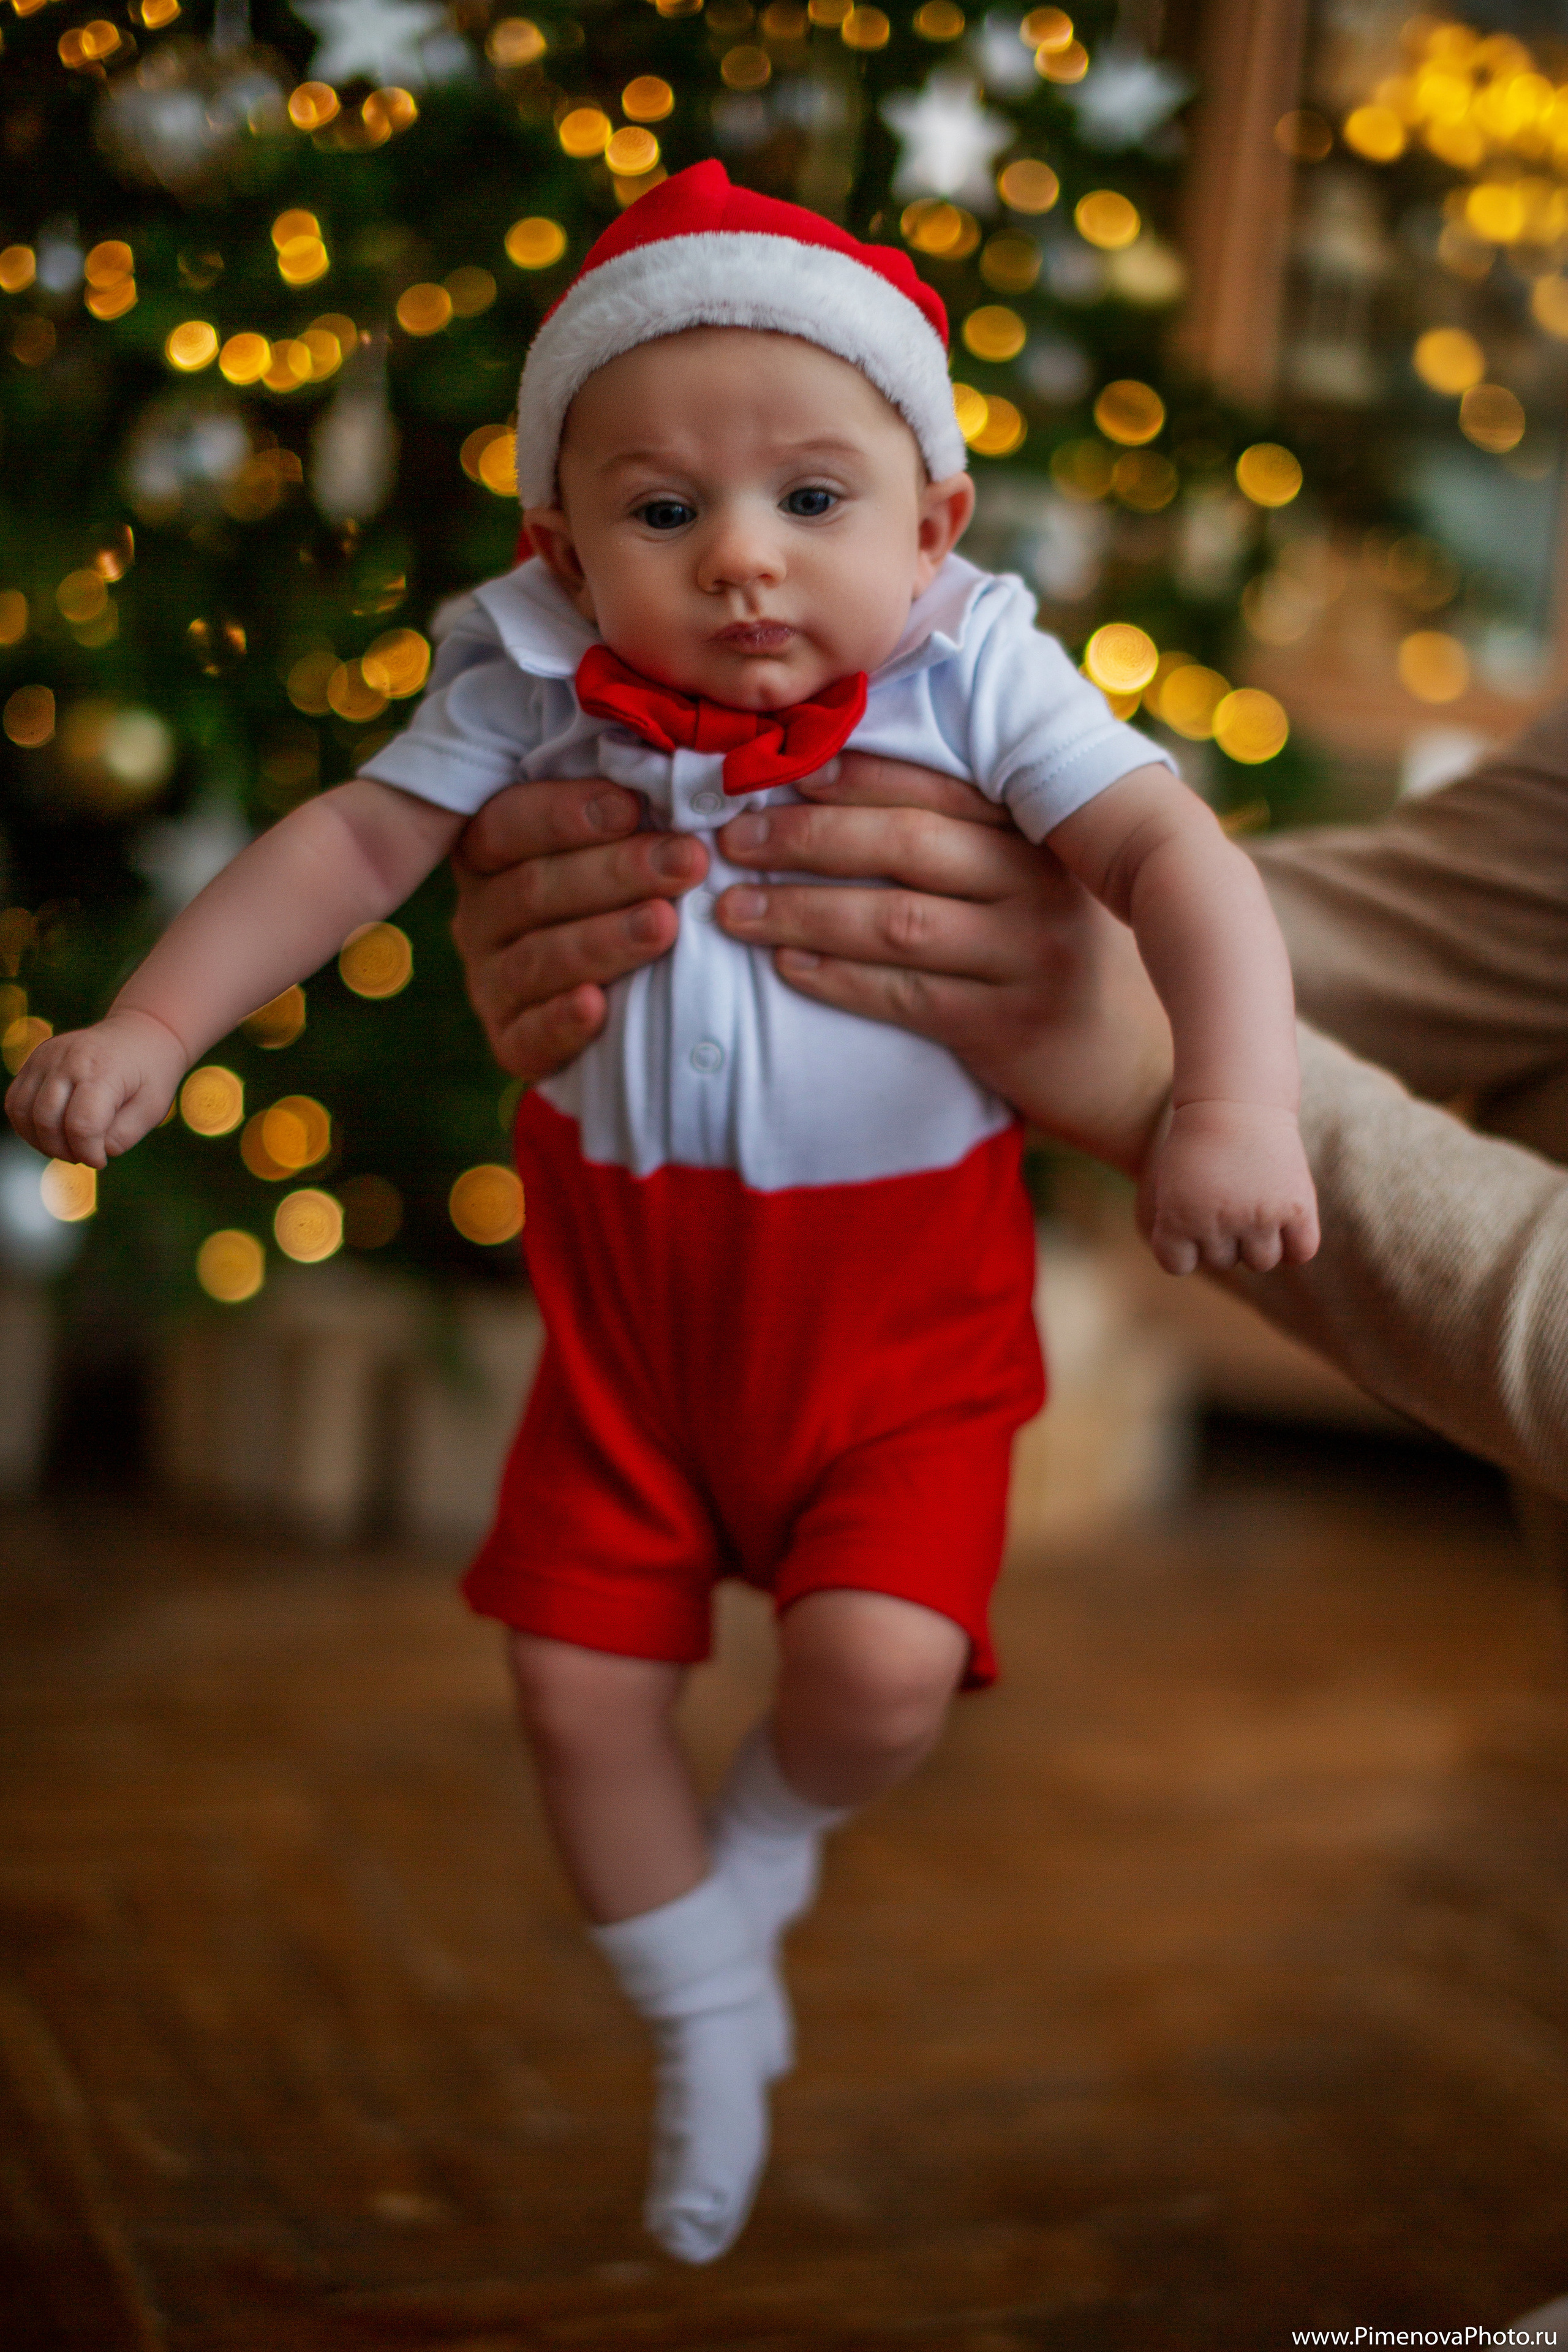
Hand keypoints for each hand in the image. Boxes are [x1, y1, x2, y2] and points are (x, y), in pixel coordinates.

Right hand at [4, 1008, 186, 1169]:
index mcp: (103, 1070)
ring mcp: (46, 1056)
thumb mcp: (152, 1109)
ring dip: (40, 1141)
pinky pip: (15, 1101)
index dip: (87, 1153)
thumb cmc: (150, 1075)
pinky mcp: (34, 1060)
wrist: (139, 1033)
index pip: (81, 1124)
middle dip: (63, 1151)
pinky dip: (27, 1125)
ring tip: (68, 1147)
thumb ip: (122, 1136)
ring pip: (22, 1112)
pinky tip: (51, 1133)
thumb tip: (90, 1152)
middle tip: (84, 1156)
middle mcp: (68, 1059)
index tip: (100, 1160)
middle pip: (46, 1120)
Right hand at [451, 777, 704, 1080]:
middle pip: (532, 889)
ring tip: (665, 925)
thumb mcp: (623, 842)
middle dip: (615, 873)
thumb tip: (677, 764)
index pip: (508, 823)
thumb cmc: (632, 897)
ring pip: (536, 959)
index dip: (565, 814)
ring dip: (603, 940)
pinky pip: (528, 1037)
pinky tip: (597, 1008)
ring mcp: (491, 982)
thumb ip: (630, 810)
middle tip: (687, 862)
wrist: (634, 1009)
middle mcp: (482, 916)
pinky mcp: (510, 1043)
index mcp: (494, 855)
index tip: (632, 806)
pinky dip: (562, 1023)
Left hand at [713, 757, 1173, 1175]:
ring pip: (896, 921)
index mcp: (1039, 834)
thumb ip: (969, 839)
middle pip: (906, 843)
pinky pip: (904, 996)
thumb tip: (840, 785)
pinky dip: (838, 979)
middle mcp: (1038, 884)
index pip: (934, 786)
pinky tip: (786, 967)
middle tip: (732, 837)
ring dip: (803, 911)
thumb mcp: (1037, 883)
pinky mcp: (1007, 1025)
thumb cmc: (1065, 959)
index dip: (850, 775)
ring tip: (733, 908)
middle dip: (808, 837)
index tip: (775, 769)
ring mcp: (1026, 955)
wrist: (1140, 1067)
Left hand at [1138, 1098, 1320, 1275]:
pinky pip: (1300, 1251)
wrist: (1237, 1099)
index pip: (1177, 1264)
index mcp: (1178, 1217)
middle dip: (1222, 1236)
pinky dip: (1296, 1243)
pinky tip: (1286, 1218)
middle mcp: (1218, 1222)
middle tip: (1227, 1198)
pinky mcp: (1296, 1207)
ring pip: (1261, 1261)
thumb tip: (1206, 1263)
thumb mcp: (1172, 1184)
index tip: (1188, 1218)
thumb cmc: (1199, 1143)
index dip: (1183, 1244)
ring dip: (1258, 1241)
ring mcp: (1260, 1216)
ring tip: (1255, 1204)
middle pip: (1222, 1261)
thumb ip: (1182, 1228)